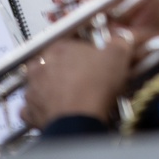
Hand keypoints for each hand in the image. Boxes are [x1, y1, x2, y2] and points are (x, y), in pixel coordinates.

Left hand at [21, 28, 135, 128]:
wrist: (79, 121)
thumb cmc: (94, 86)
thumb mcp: (118, 54)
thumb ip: (122, 40)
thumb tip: (126, 37)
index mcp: (60, 47)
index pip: (73, 41)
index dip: (87, 49)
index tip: (97, 57)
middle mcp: (41, 66)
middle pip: (55, 61)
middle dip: (69, 66)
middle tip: (87, 75)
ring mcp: (34, 89)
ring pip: (43, 83)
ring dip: (55, 86)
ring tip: (75, 93)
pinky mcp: (31, 112)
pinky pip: (36, 107)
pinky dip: (46, 107)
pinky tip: (61, 108)